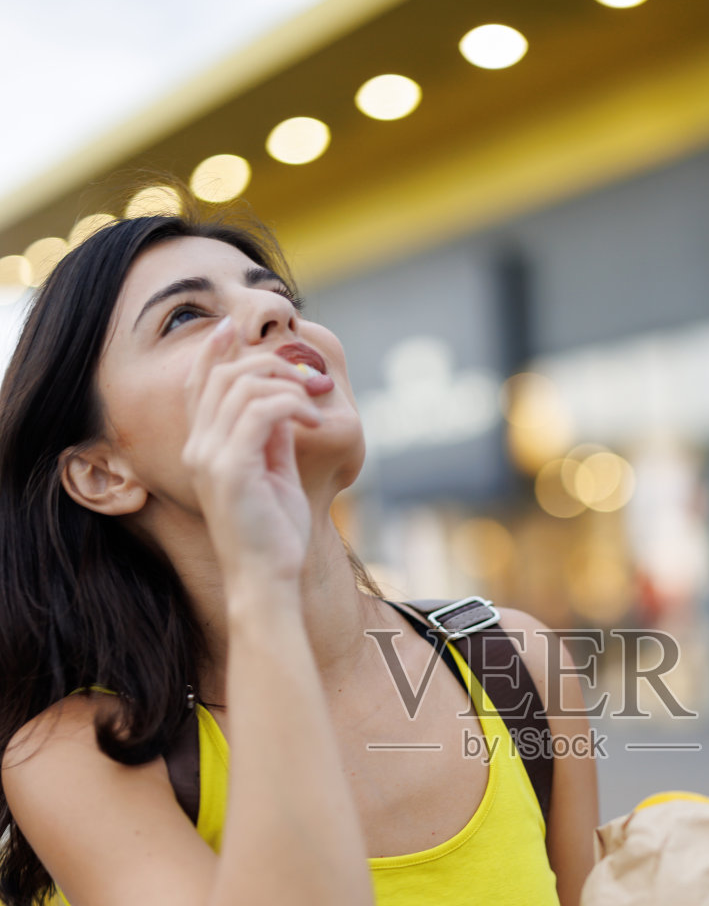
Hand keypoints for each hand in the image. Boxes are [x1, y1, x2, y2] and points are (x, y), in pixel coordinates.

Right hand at [182, 316, 321, 588]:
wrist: (267, 579)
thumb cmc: (273, 533)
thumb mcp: (272, 473)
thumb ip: (271, 437)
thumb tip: (282, 402)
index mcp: (202, 448)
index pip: (198, 384)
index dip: (213, 350)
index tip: (235, 327)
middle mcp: (198, 448)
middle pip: (221, 375)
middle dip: (267, 364)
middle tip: (308, 380)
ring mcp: (211, 458)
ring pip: (241, 386)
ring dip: (286, 384)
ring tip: (314, 405)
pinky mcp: (232, 469)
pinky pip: (260, 411)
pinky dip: (292, 406)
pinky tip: (314, 422)